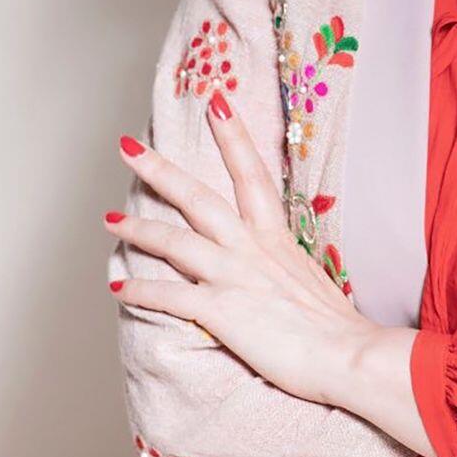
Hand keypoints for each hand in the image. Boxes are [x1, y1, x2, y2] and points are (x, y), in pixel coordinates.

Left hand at [105, 97, 366, 406]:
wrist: (347, 355)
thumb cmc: (337, 327)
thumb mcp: (311, 280)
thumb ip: (285, 268)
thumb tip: (277, 271)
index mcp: (276, 238)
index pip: (251, 174)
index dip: (232, 136)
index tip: (216, 102)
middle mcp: (251, 248)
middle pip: (198, 198)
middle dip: (160, 170)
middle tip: (129, 147)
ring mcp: (234, 276)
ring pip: (174, 241)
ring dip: (138, 228)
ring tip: (110, 219)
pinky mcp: (221, 310)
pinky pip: (170, 296)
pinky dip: (141, 292)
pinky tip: (119, 290)